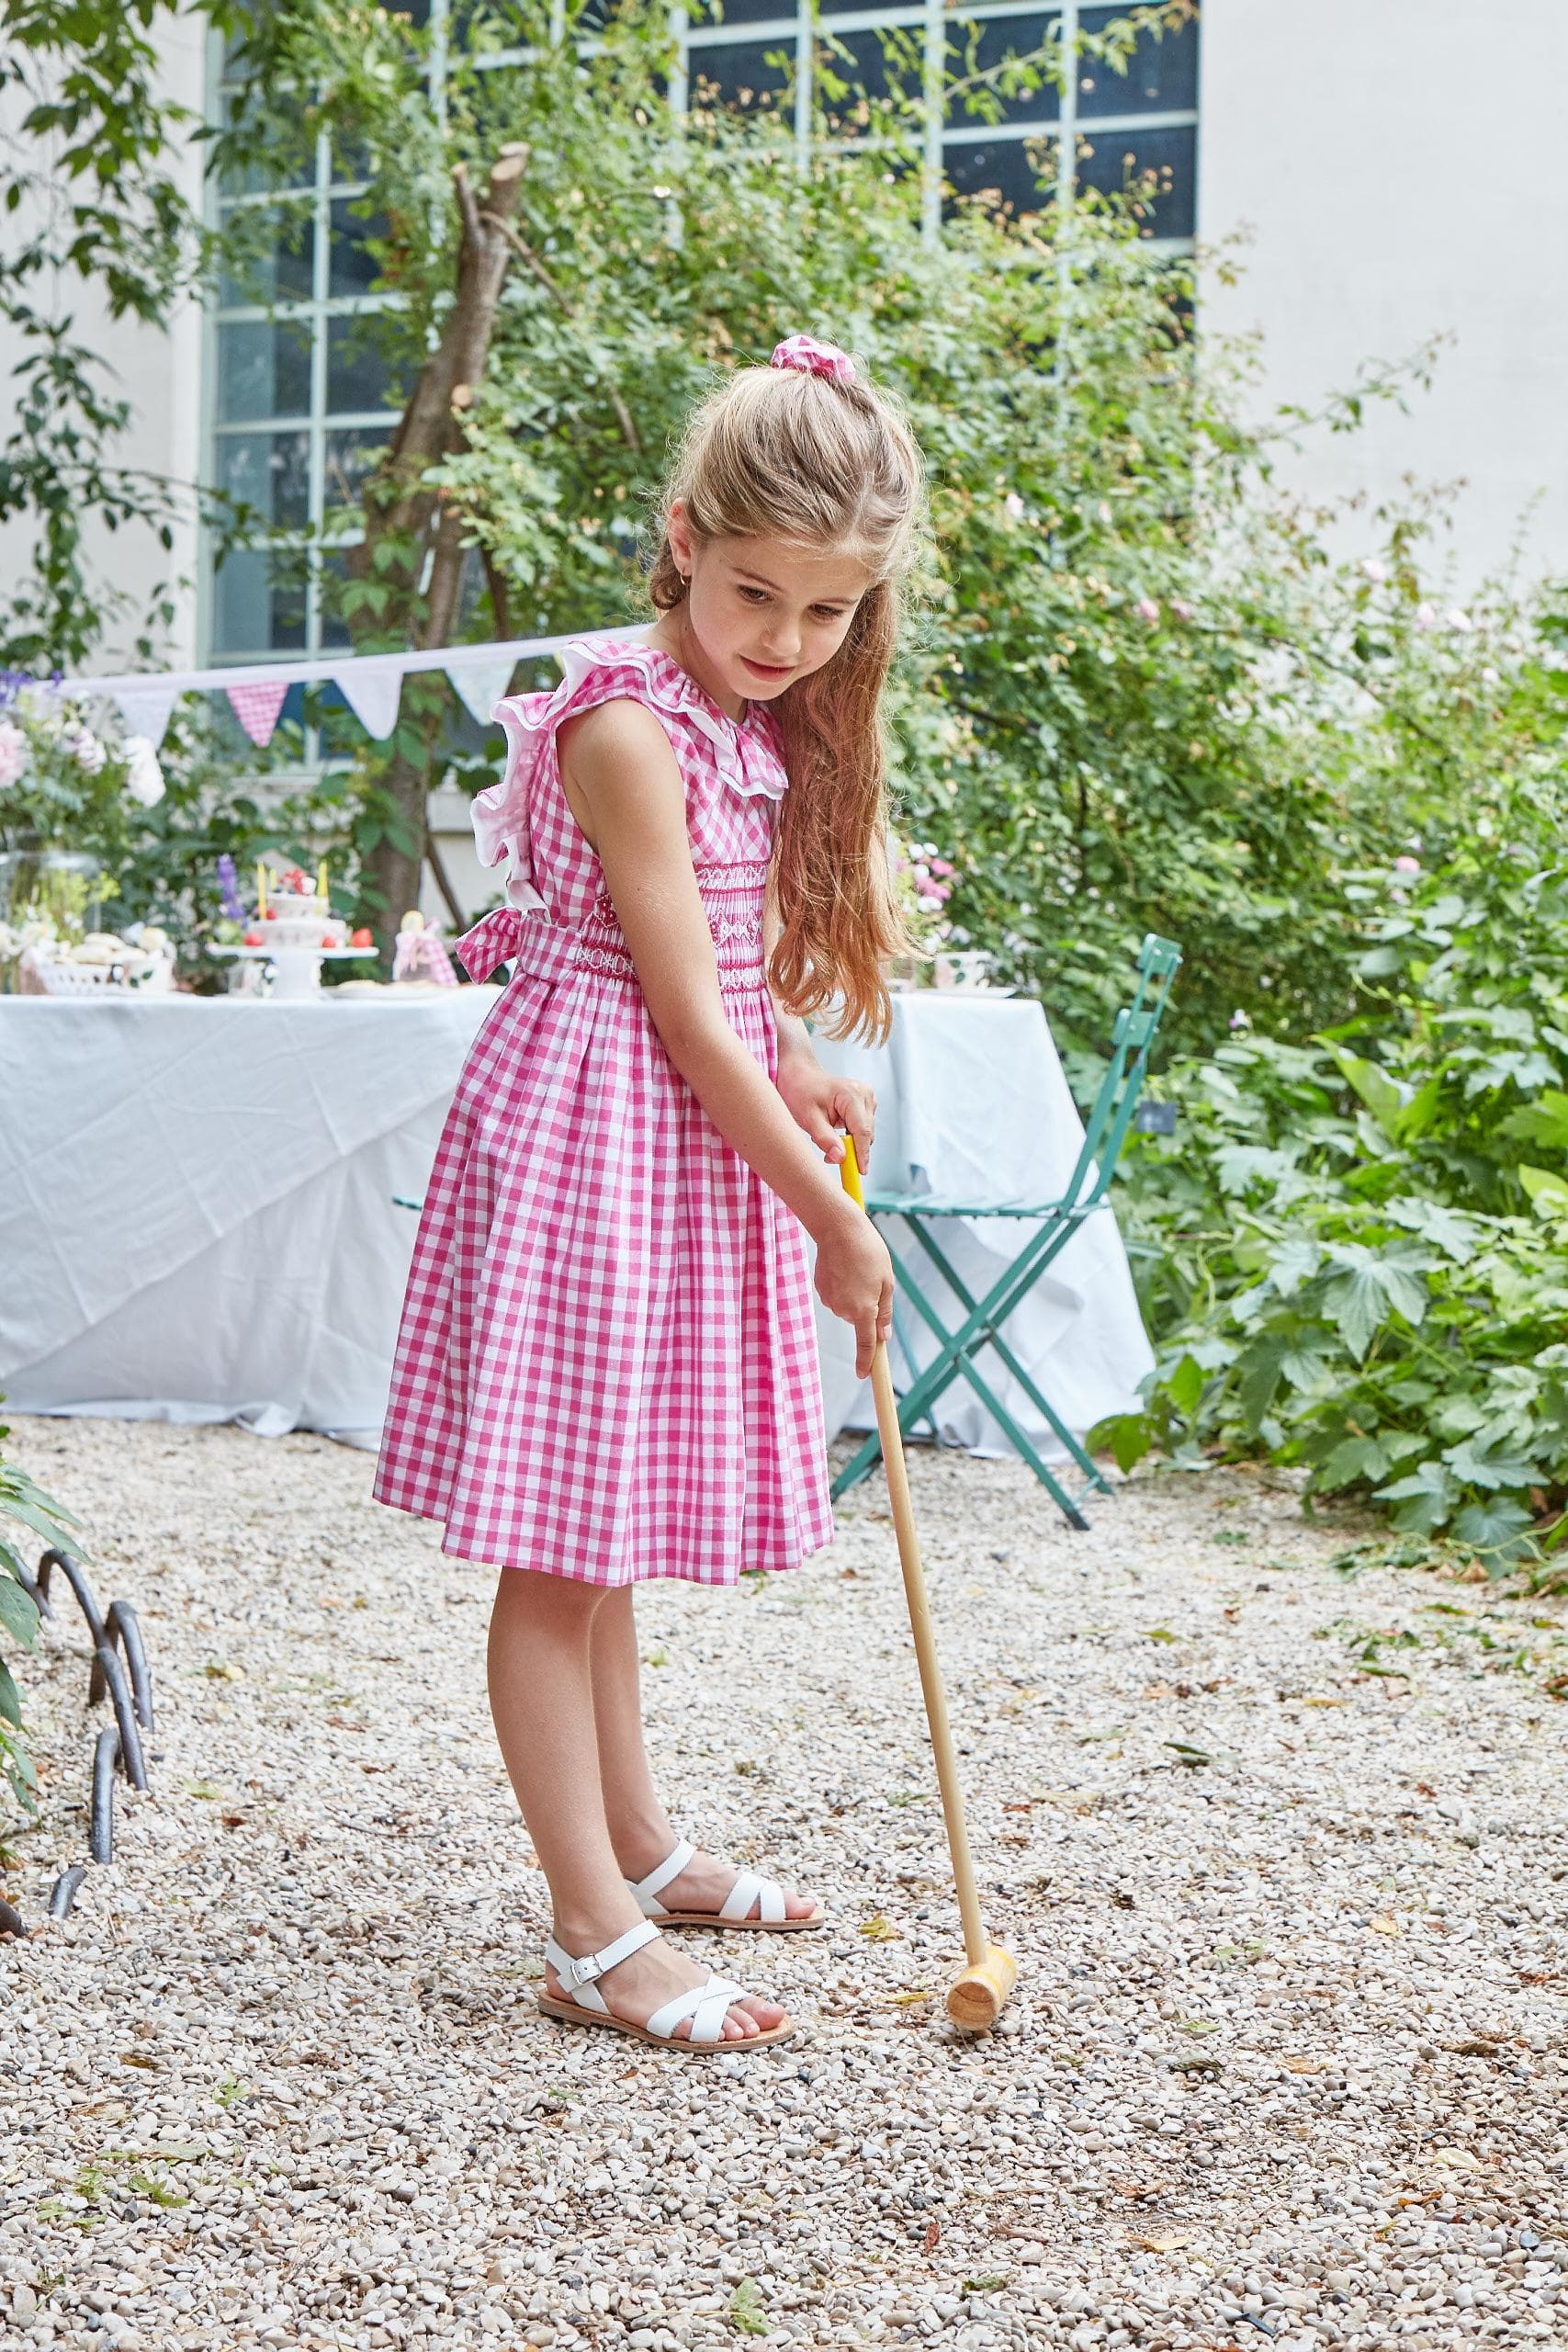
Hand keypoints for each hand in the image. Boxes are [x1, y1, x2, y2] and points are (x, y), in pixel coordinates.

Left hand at [776, 1049, 875, 1174]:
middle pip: (866, 1134)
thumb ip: (825, 1139)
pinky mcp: (865, 1104)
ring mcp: (867, 1098)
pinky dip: (849, 1135)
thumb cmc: (801, 1091)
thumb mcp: (808, 1118)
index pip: (862, 1132)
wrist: (800, 1075)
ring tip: (825, 1136)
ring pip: (864, 1133)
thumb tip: (841, 1158)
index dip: (861, 1155)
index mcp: (852, 1094)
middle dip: (850, 1150)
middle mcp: (865, 1094)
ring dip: (848, 1142)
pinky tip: (832, 1130)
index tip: (859, 1172)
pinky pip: (862, 1128)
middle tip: (829, 1158)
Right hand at [814, 1200, 894, 1377]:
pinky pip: (836, 1296)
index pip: (865, 1344)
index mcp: (863, 1309)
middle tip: (872, 1280)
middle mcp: (844, 1309)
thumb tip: (883, 1337)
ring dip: (855, 1294)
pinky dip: (842, 1286)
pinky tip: (843, 1267)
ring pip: (847, 1307)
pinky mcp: (820, 1289)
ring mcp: (829, 1300)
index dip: (866, 1362)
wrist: (838, 1229)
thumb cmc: (868, 1252)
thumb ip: (884, 1312)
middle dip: (867, 1307)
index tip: (864, 1375)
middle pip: (859, 1320)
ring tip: (857, 1269)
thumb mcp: (886, 1281)